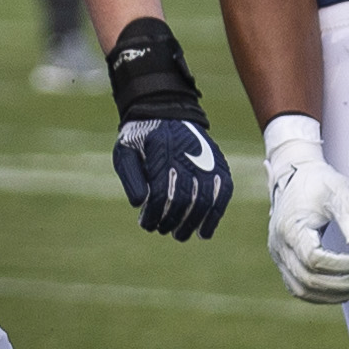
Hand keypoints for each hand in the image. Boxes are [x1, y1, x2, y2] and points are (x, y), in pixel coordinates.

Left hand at [113, 119, 231, 240]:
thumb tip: (139, 204)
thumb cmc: (142, 138)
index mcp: (162, 151)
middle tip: (162, 230)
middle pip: (184, 200)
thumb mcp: (126, 152)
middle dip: (171, 221)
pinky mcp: (219, 166)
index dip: (154, 214)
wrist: (167, 113)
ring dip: (192, 223)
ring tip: (180, 235)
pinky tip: (204, 232)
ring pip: (204, 200)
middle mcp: (188, 156)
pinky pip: (222, 194)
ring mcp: (207, 160)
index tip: (146, 224)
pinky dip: (215, 215)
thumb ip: (131, 177)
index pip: (161, 193)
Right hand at [261, 116, 348, 303]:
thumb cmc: (320, 183)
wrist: (295, 177)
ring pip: (301, 289)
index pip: (314, 260)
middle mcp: (279, 245)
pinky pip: (297, 287)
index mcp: (291, 228)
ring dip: (330, 295)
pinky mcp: (283, 261)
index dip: (341, 266)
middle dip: (339, 284)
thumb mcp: (338, 190)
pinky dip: (319, 294)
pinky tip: (341, 289)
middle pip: (307, 279)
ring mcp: (278, 255)